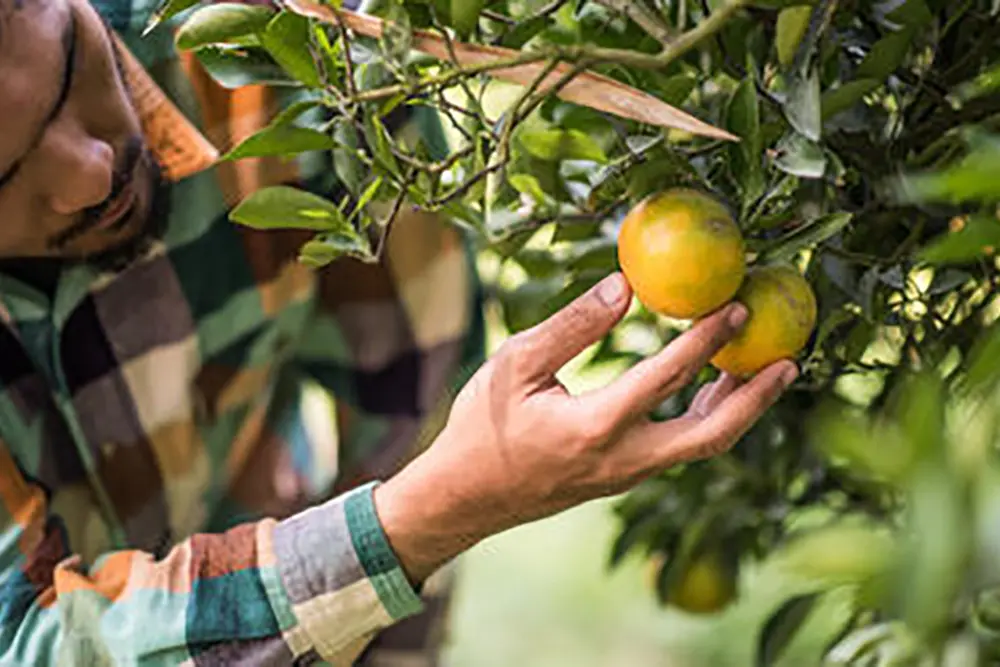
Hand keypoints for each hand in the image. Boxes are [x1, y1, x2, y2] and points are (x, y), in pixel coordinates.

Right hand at [374, 272, 797, 582]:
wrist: (464, 498)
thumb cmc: (481, 426)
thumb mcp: (515, 364)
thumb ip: (573, 326)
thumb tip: (627, 285)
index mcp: (594, 428)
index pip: (666, 378)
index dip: (707, 339)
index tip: (738, 305)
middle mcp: (622, 460)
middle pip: (712, 434)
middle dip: (756, 397)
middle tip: (790, 359)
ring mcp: (625, 476)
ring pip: (700, 446)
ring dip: (737, 410)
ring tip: (764, 369)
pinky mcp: (621, 478)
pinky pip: (679, 449)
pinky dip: (706, 419)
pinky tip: (712, 391)